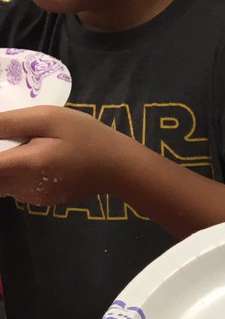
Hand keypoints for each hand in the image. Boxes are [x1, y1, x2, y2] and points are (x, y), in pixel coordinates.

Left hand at [0, 106, 133, 203]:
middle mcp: (23, 188)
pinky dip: (14, 172)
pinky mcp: (40, 200)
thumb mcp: (49, 118)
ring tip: (26, 145)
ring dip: (3, 165)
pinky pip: (14, 187)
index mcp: (25, 165)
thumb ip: (9, 123)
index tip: (0, 140)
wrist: (118, 167)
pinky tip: (35, 157)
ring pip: (0, 183)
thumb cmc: (86, 136)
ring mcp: (32, 198)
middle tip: (12, 138)